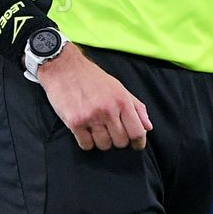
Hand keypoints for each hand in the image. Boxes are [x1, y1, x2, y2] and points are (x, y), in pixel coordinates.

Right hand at [37, 46, 151, 150]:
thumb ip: (136, 107)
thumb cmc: (92, 78)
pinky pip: (86, 145)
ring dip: (101, 141)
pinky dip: (87, 142)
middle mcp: (108, 109)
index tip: (136, 145)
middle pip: (121, 142)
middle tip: (111, 131)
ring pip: (104, 145)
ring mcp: (91, 117)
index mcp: (122, 100)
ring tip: (96, 129)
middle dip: (117, 140)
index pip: (137, 131)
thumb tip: (148, 126)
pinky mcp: (75, 122)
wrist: (64, 68)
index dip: (138, 142)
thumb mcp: (118, 87)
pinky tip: (85, 131)